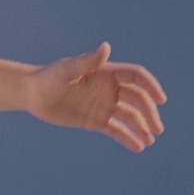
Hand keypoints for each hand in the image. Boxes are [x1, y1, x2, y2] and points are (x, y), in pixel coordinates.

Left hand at [25, 42, 167, 151]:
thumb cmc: (48, 77)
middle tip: (157, 130)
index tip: (161, 99)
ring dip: (142, 127)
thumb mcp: (67, 70)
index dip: (150, 86)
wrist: (33, 94)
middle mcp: (109, 89)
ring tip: (149, 140)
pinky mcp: (96, 121)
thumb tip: (106, 47)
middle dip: (149, 113)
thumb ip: (87, 61)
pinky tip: (138, 147)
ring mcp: (104, 105)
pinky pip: (117, 130)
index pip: (136, 77)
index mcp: (106, 73)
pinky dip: (128, 138)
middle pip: (138, 99)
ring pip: (130, 116)